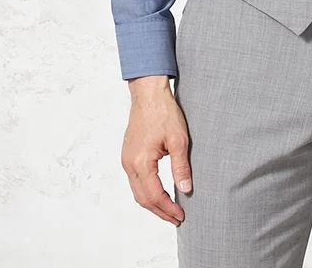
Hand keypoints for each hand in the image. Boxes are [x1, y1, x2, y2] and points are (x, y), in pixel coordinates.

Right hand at [121, 76, 192, 225]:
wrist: (148, 93)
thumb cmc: (163, 112)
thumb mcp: (179, 139)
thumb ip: (181, 167)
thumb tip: (186, 190)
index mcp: (141, 162)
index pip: (154, 196)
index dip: (168, 209)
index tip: (181, 216)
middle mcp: (129, 164)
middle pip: (142, 198)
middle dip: (159, 211)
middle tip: (176, 218)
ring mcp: (126, 159)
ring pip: (137, 191)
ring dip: (152, 203)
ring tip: (169, 209)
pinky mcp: (128, 154)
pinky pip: (135, 180)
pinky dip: (146, 191)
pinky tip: (158, 192)